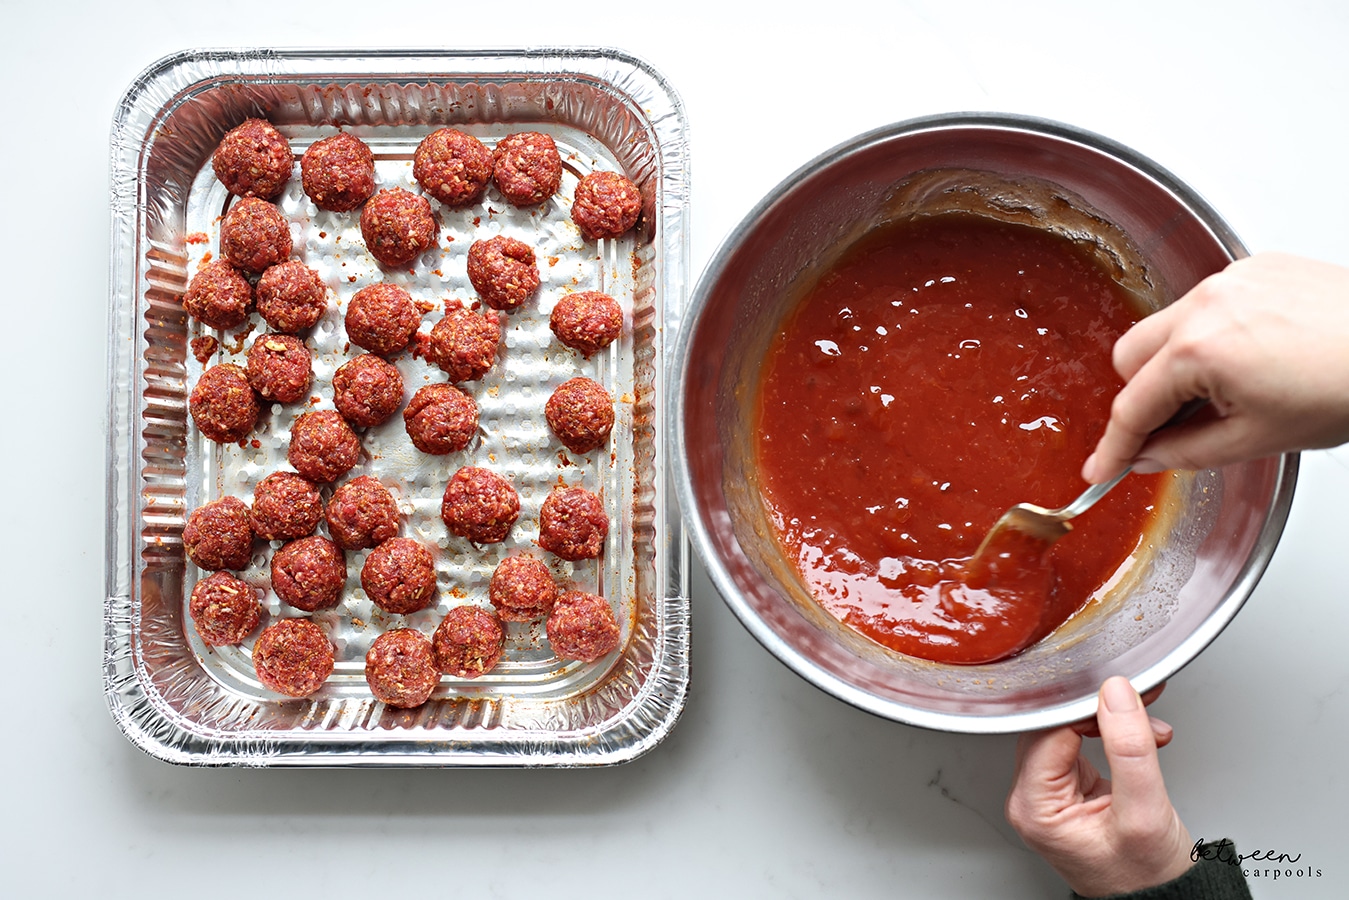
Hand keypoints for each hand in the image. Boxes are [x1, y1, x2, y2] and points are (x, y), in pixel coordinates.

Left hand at [1005, 677, 1193, 896]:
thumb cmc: (1144, 876)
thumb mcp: (1144, 812)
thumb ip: (1129, 750)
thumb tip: (1116, 695)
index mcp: (1033, 806)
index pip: (1048, 731)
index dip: (1085, 708)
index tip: (1122, 693)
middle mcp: (1031, 798)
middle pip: (1054, 727)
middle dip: (1103, 712)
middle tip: (1143, 704)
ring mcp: (1048, 792)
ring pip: (1069, 730)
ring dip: (1112, 723)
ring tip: (1151, 731)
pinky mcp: (1068, 786)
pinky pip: (1082, 743)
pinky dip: (1113, 736)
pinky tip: (1142, 738)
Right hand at [1082, 252, 1348, 482]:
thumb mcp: (1258, 439)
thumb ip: (1186, 452)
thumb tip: (1148, 456)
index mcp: (1200, 352)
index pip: (1133, 407)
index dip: (1114, 446)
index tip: (1102, 467)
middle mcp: (1206, 305)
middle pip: (1130, 357)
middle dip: (1142, 395)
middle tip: (1175, 425)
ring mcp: (1230, 280)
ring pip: (1165, 326)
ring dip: (1176, 362)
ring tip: (1229, 388)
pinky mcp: (1255, 267)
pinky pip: (1206, 303)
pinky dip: (1212, 333)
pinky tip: (1251, 356)